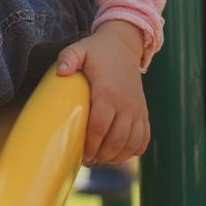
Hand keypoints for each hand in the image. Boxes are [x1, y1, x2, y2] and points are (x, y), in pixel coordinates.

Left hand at [56, 21, 148, 164]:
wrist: (124, 46)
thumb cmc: (96, 51)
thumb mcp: (79, 49)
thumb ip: (68, 58)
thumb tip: (60, 72)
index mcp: (108, 92)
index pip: (99, 126)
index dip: (90, 144)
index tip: (80, 153)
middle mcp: (126, 103)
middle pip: (116, 140)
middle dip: (101, 155)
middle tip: (87, 160)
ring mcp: (138, 109)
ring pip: (131, 143)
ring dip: (116, 157)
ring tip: (99, 159)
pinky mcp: (144, 112)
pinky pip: (144, 139)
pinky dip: (133, 151)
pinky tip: (119, 154)